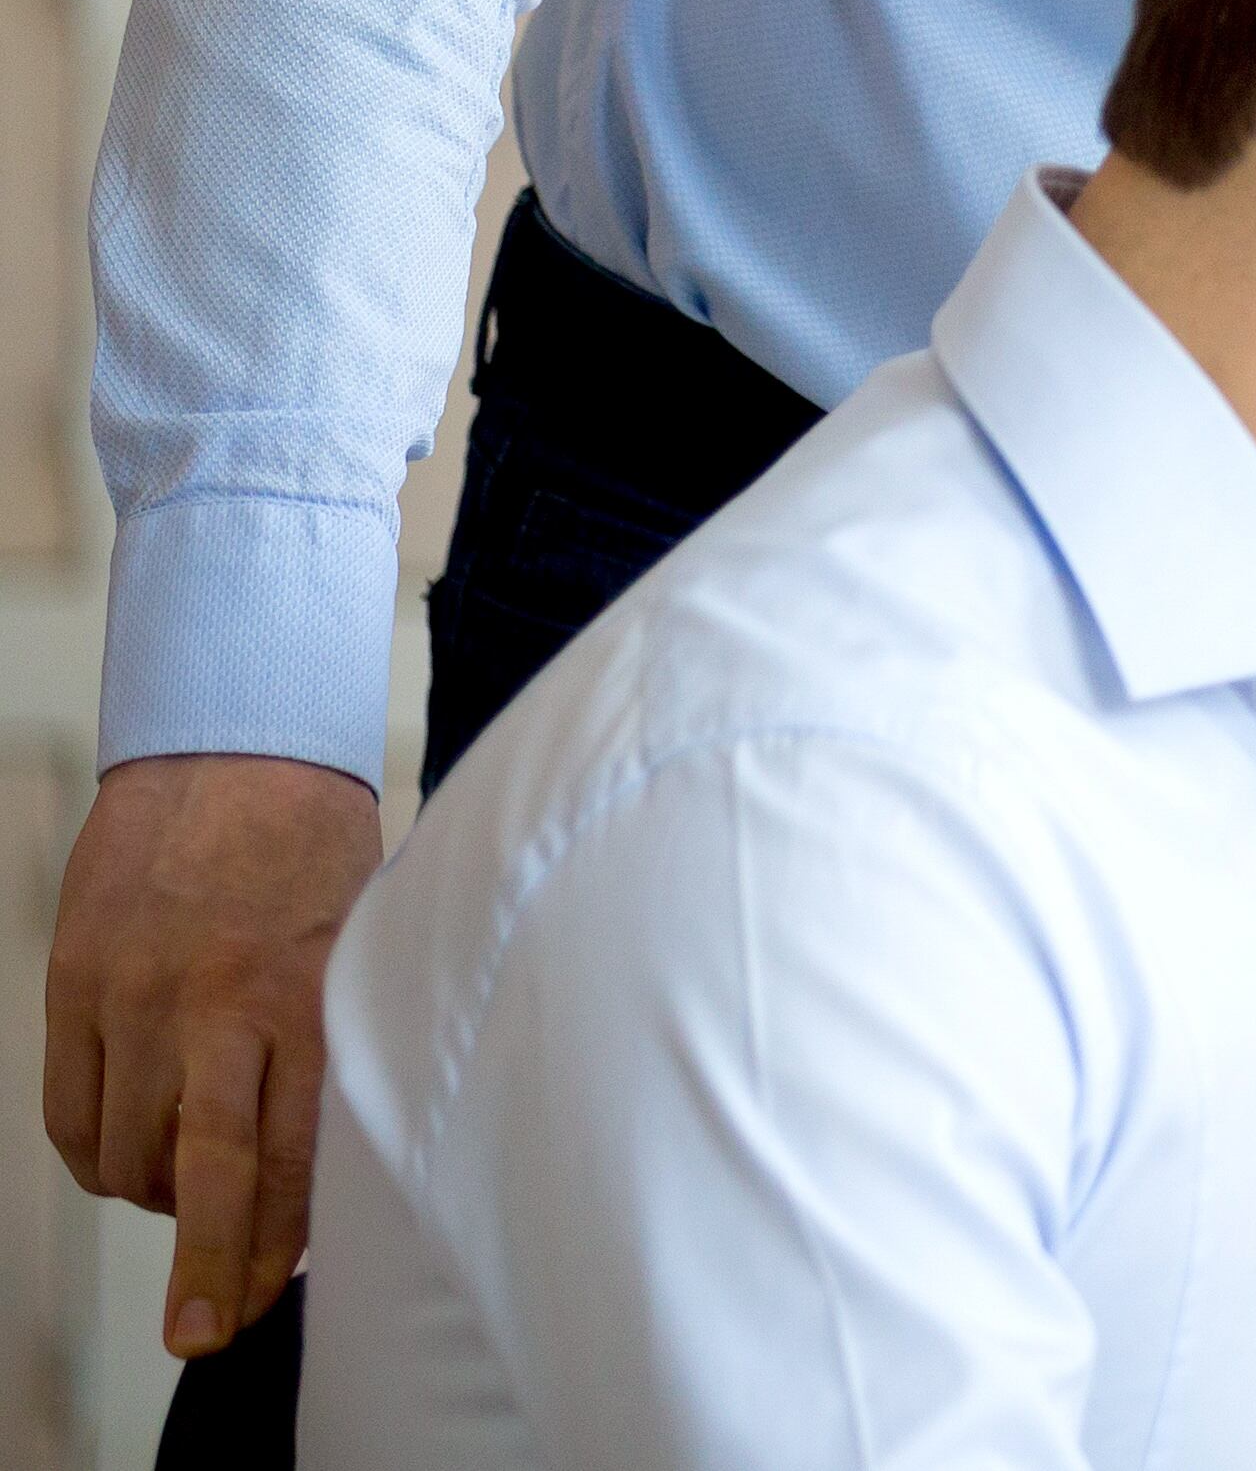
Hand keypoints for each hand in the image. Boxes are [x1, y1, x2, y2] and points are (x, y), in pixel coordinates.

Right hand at [47, 753, 383, 1356]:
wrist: (233, 743)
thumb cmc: (318, 852)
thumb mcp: (361, 943)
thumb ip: (336, 1052)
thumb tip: (320, 1184)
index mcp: (312, 993)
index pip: (300, 1146)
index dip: (284, 1236)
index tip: (271, 1297)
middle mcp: (223, 1002)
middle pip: (210, 1166)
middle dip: (208, 1262)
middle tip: (202, 1333)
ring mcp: (138, 996)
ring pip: (129, 1151)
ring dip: (154, 1194)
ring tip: (184, 1188)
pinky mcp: (74, 984)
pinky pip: (71, 1112)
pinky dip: (96, 1153)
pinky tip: (126, 1155)